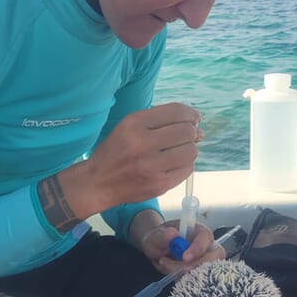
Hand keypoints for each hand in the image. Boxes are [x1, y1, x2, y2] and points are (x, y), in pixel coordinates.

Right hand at [85, 103, 203, 209]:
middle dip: (191, 132)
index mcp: (134, 124)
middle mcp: (142, 144)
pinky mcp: (159, 185)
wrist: (98, 183)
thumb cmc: (116, 151)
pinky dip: (185, 164)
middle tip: (186, 136)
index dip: (191, 114)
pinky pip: (187, 170)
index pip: (176, 112)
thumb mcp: (128, 126)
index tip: (194, 118)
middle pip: (187, 132)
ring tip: (178, 150)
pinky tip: (174, 163)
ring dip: (189, 149)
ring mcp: (151, 167)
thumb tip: (198, 126)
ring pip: (191, 151)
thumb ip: (160, 121)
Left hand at [140, 219, 225, 274]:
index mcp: (198, 230)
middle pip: (215, 256)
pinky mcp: (201, 273)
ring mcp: (205, 260)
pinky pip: (200, 280)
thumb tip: (172, 234)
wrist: (156, 248)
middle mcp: (206, 245)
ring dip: (189, 274)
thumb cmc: (158, 238)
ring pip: (208, 271)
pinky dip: (186, 281)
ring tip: (167, 267)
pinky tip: (171, 274)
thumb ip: (161, 236)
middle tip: (179, 270)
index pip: (205, 237)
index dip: (198, 248)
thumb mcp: (154, 236)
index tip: (184, 258)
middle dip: (197, 265)